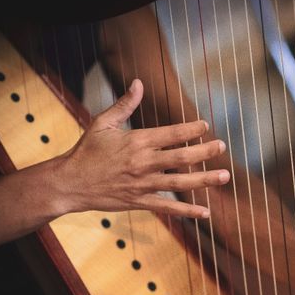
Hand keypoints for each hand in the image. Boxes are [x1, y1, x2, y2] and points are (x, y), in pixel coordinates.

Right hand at [56, 79, 229, 217]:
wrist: (69, 183)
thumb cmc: (86, 151)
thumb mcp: (103, 123)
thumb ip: (125, 105)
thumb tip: (138, 82)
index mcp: (136, 141)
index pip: (171, 134)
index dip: (191, 130)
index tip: (206, 126)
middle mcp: (143, 162)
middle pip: (181, 158)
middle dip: (205, 152)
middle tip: (223, 146)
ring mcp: (142, 184)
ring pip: (180, 183)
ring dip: (205, 180)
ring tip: (225, 176)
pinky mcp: (139, 202)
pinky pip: (168, 207)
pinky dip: (187, 211)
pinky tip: (206, 212)